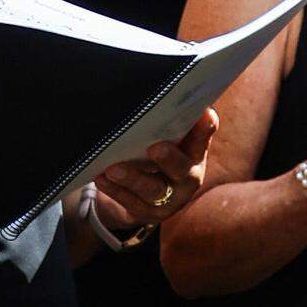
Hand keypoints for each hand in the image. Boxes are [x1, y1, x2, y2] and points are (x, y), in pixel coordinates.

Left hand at [92, 108, 218, 240]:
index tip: (205, 115)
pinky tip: (101, 178)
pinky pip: (131, 203)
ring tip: (112, 169)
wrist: (150, 198)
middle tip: (155, 148)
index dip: (205, 128)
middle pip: (181, 169)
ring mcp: (170, 200)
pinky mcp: (149, 213)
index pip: (202, 138)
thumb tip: (158, 93)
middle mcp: (188, 179)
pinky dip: (114, 190)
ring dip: (132, 178)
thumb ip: (170, 124)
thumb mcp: (171, 142)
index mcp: (195, 155)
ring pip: (152, 190)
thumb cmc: (160, 157)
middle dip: (169, 159)